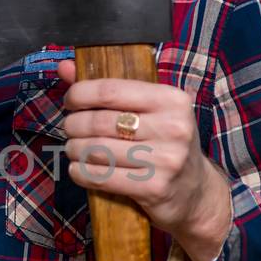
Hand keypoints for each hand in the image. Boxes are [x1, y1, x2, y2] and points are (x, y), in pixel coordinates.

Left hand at [55, 59, 232, 260]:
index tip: (71, 101)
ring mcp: (165, 160)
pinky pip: (102, 177)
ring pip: (97, 150)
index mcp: (172, 100)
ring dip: (75, 149)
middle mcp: (173, 127)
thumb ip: (109, 89)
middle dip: (74, 125)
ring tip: (73, 148)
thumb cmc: (165, 144)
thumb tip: (65, 67)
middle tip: (69, 129)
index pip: (111, 90)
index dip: (80, 94)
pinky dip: (81, 172)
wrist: (195, 193)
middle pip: (100, 121)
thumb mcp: (149, 111)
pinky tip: (78, 169)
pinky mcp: (154, 187)